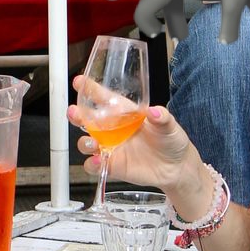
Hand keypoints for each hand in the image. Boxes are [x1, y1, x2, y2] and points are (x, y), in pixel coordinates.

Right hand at [68, 92, 206, 211]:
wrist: (176, 168)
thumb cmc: (171, 141)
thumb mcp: (170, 126)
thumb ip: (162, 118)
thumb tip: (155, 111)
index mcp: (124, 113)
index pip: (103, 98)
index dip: (90, 89)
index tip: (79, 81)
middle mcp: (113, 129)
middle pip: (87, 120)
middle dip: (77, 115)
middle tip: (74, 112)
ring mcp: (111, 148)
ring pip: (87, 143)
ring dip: (84, 142)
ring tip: (92, 143)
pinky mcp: (112, 166)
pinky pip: (94, 165)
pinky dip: (92, 164)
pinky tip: (98, 162)